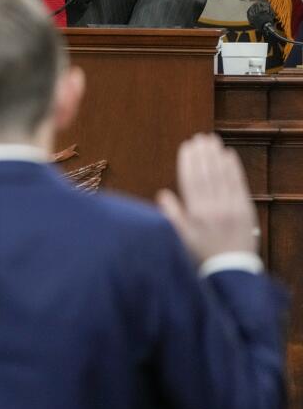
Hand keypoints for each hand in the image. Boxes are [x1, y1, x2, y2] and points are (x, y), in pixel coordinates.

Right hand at [156, 133, 257, 263]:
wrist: (230, 270)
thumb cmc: (201, 254)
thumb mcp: (179, 238)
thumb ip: (171, 215)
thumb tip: (163, 194)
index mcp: (196, 213)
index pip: (191, 180)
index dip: (189, 161)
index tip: (186, 146)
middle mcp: (214, 208)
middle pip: (207, 174)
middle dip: (203, 153)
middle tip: (200, 137)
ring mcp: (232, 208)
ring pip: (223, 176)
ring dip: (217, 156)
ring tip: (213, 140)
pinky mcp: (246, 210)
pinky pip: (239, 184)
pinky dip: (234, 168)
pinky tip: (230, 156)